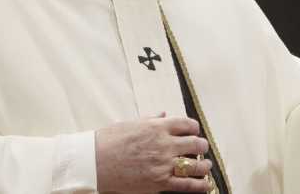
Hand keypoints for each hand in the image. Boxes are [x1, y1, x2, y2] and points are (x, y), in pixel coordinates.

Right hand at [95, 114, 213, 191]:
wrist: (93, 162)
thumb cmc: (108, 142)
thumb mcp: (131, 123)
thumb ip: (151, 119)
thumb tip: (163, 114)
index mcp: (157, 127)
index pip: (187, 124)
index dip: (194, 128)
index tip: (194, 132)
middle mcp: (164, 144)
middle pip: (196, 144)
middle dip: (201, 146)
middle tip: (201, 149)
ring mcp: (163, 164)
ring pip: (196, 165)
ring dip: (204, 166)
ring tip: (206, 166)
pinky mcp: (159, 182)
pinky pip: (187, 185)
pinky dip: (200, 185)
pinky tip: (205, 184)